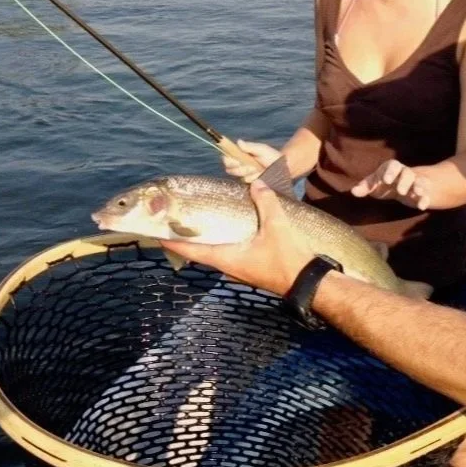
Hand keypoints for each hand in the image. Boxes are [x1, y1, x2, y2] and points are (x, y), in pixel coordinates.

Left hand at [160, 180, 314, 296]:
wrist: (309, 283)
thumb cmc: (288, 259)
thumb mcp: (277, 226)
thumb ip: (266, 202)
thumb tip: (257, 183)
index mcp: (228, 258)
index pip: (193, 250)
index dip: (174, 242)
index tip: (157, 234)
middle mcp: (229, 266)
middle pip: (199, 252)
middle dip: (186, 239)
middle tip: (173, 224)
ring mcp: (239, 270)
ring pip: (214, 254)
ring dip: (203, 242)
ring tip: (194, 225)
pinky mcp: (249, 269)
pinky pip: (227, 255)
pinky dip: (219, 244)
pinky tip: (223, 233)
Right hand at [222, 139, 281, 182]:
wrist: (282, 168)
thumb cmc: (271, 156)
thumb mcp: (261, 149)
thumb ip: (250, 146)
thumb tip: (238, 142)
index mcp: (240, 156)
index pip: (227, 158)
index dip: (228, 160)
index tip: (235, 160)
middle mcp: (239, 166)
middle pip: (229, 168)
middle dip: (240, 167)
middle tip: (251, 166)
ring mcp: (244, 175)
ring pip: (239, 176)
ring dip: (248, 172)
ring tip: (258, 169)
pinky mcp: (249, 183)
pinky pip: (246, 182)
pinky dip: (253, 178)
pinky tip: (260, 175)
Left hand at [351, 159, 431, 210]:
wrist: (406, 186)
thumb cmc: (386, 184)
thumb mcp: (375, 185)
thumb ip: (364, 187)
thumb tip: (353, 191)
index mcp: (392, 169)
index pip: (392, 165)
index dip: (390, 172)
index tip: (386, 180)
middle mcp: (406, 174)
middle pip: (407, 173)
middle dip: (405, 181)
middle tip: (400, 191)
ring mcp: (416, 183)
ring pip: (420, 182)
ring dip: (419, 187)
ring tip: (417, 193)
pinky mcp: (424, 193)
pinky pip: (427, 195)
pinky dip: (425, 200)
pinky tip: (422, 206)